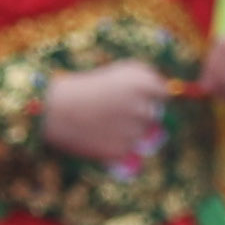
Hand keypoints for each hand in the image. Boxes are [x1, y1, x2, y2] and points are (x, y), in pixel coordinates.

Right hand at [43, 57, 177, 161]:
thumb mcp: (119, 73)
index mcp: (143, 82)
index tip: (128, 96)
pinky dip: (115, 145)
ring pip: (141, 135)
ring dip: (126, 131)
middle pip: (153, 116)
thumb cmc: (86, 87)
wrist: (54, 110)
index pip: (163, 94)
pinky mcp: (123, 151)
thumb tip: (171, 95)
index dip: (146, 95)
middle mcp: (143, 106)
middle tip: (110, 110)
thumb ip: (148, 80)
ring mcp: (134, 131)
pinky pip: (128, 151)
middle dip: (136, 114)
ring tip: (102, 122)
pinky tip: (98, 135)